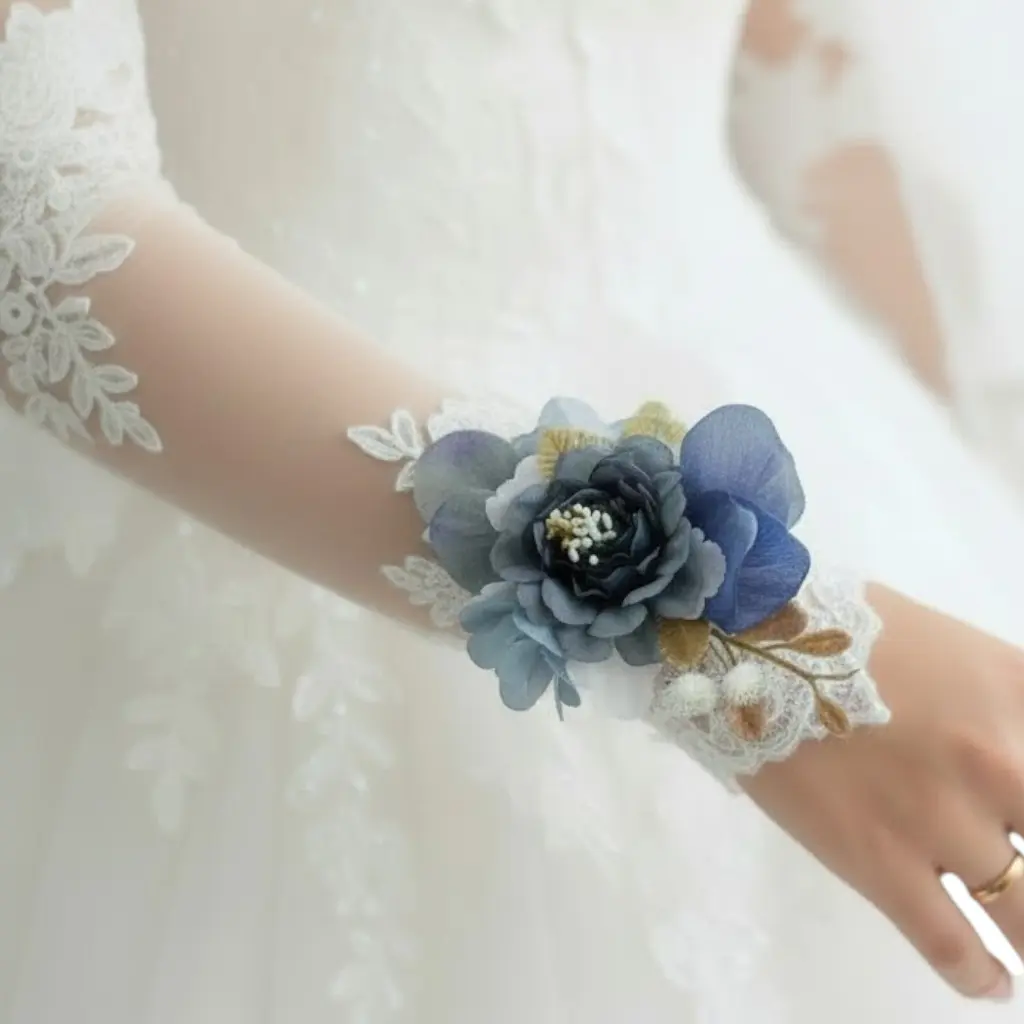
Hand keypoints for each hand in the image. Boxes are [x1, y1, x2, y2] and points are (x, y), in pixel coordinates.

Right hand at [744, 584, 1022, 1000]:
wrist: (744, 643)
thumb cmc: (842, 629)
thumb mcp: (955, 646)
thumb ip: (1012, 697)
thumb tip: (1015, 748)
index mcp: (1012, 694)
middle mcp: (996, 762)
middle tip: (1020, 868)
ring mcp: (939, 819)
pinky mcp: (879, 862)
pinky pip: (950, 944)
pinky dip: (980, 974)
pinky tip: (990, 979)